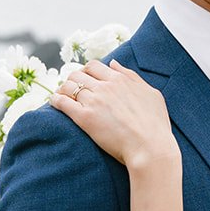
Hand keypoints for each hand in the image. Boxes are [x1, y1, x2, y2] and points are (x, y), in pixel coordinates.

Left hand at [51, 59, 178, 171]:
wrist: (150, 147)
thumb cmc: (155, 124)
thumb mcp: (151, 93)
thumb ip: (131, 76)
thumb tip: (114, 63)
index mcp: (119, 79)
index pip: (94, 66)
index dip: (86, 71)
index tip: (85, 79)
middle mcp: (105, 86)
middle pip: (78, 74)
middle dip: (72, 79)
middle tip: (71, 88)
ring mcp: (94, 101)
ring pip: (68, 86)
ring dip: (62, 89)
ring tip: (61, 96)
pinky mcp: (85, 118)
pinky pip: (62, 102)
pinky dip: (55, 100)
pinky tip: (54, 103)